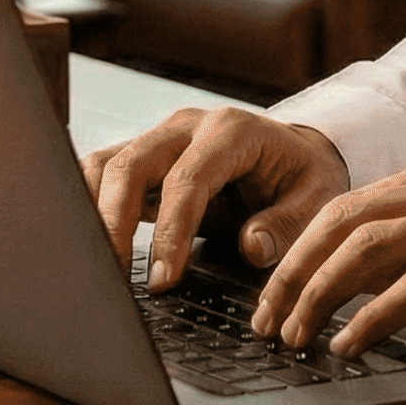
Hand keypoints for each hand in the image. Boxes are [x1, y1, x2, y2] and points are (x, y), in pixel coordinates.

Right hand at [81, 108, 350, 288]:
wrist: (294, 153)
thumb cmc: (303, 176)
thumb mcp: (318, 197)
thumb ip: (289, 223)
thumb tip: (253, 247)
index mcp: (231, 131)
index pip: (187, 179)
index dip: (170, 231)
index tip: (162, 278)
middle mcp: (187, 126)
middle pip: (132, 165)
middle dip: (114, 222)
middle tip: (112, 276)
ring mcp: (160, 137)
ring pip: (106, 164)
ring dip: (91, 212)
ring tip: (93, 265)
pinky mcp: (143, 156)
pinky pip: (102, 172)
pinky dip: (87, 203)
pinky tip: (87, 243)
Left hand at [249, 153, 405, 355]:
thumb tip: (357, 277)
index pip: (347, 204)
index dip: (299, 249)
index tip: (273, 293)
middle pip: (344, 222)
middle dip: (293, 273)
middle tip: (267, 321)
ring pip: (369, 249)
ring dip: (319, 296)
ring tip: (295, 336)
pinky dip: (371, 318)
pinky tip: (350, 345)